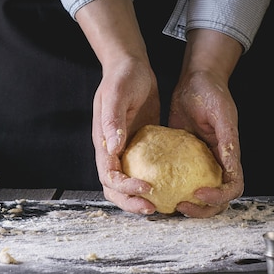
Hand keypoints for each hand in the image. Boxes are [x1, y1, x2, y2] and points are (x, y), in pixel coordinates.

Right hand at [75, 0, 159, 213]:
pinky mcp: (140, 145)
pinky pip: (143, 170)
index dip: (125, 188)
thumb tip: (113, 147)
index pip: (109, 176)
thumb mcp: (117, 95)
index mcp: (103, 142)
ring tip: (161, 205)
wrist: (130, 66)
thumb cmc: (122, 77)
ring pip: (127, 183)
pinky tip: (170, 185)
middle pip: (114, 188)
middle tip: (153, 208)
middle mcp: (112, 150)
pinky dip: (152, 181)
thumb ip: (113, 120)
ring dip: (140, 197)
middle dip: (131, 202)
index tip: (146, 189)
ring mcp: (125, 149)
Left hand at [169, 29, 243, 217]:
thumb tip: (231, 168)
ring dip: (188, 203)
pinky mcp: (182, 156)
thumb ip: (227, 141)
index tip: (198, 193)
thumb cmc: (212, 93)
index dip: (219, 197)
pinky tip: (154, 185)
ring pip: (197, 193)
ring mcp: (199, 161)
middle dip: (202, 209)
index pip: (232, 187)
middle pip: (217, 198)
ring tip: (169, 203)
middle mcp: (216, 162)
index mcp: (229, 155)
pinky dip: (170, 186)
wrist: (196, 79)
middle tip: (180, 205)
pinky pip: (178, 176)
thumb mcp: (221, 115)